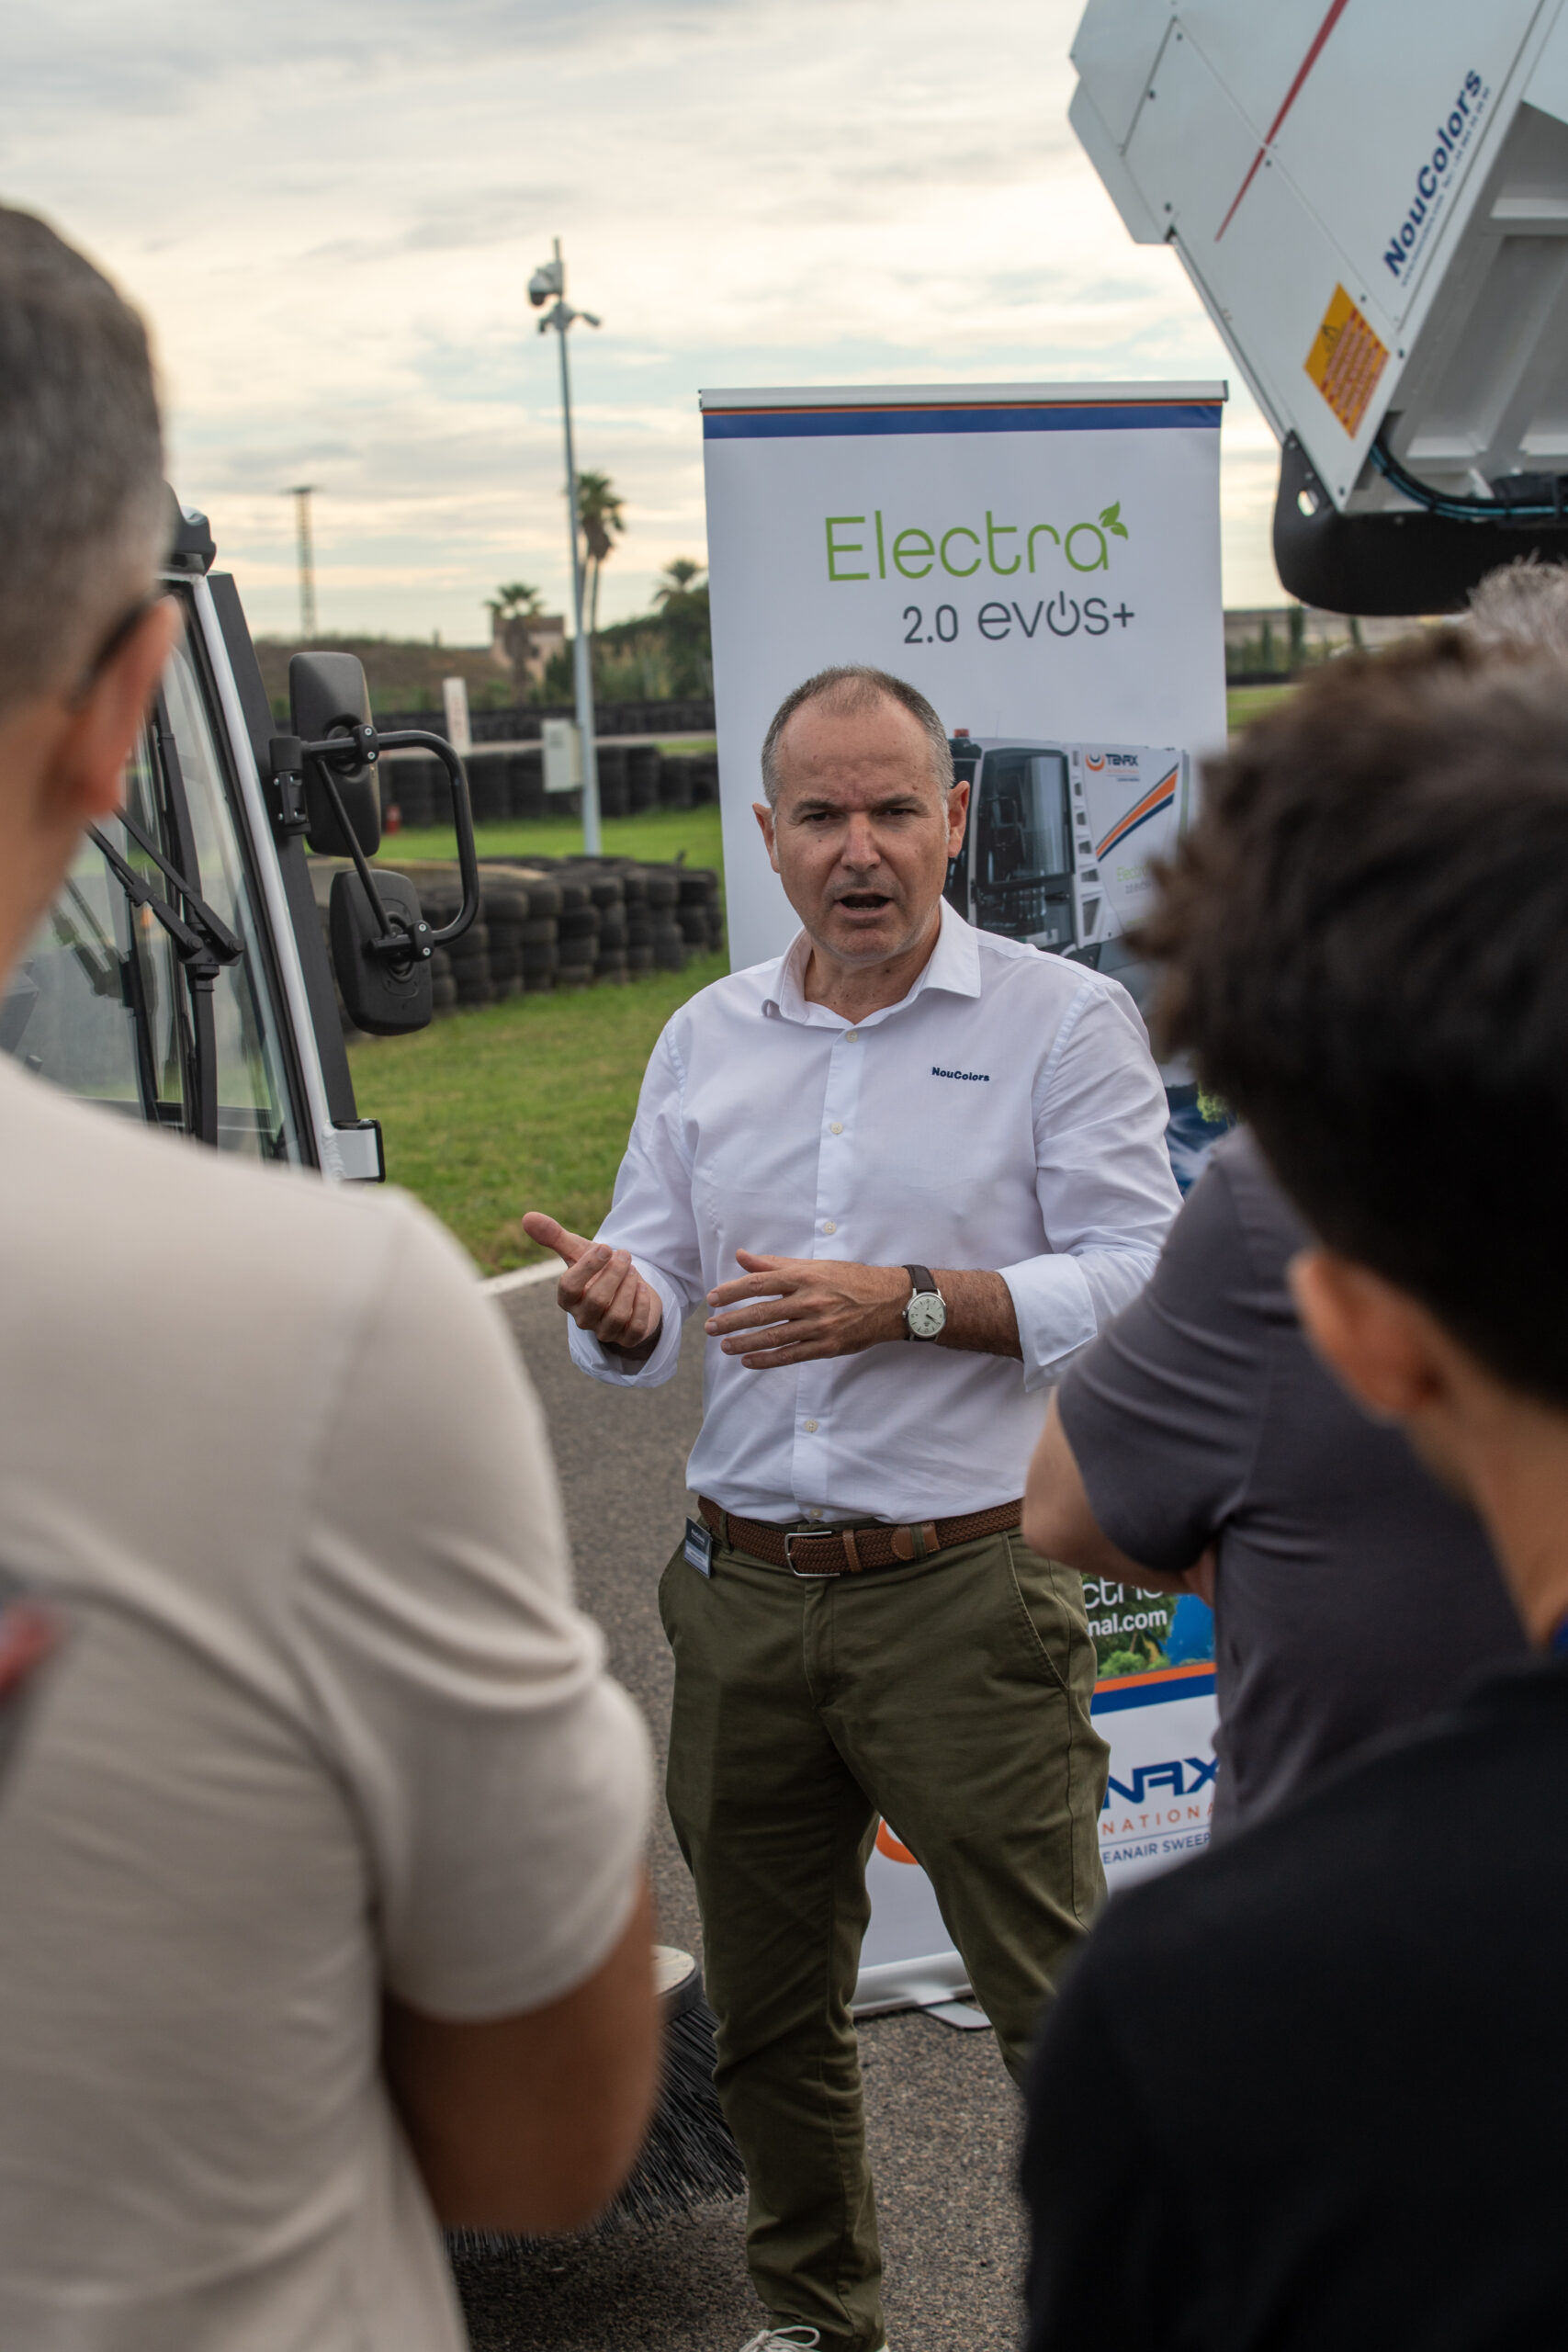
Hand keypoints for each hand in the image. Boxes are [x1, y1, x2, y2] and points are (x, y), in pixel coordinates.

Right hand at [520, 1212, 663, 1355]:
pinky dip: (642, 1305)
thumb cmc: (597, 1270)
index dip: (588, 1267)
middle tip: (624, 1255)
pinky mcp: (627, 1339)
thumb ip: (555, 1236)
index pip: (569, 1287)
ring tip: (633, 1269)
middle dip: (614, 1274)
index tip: (605, 1246)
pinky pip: (635, 1328)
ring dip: (628, 1288)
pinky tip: (642, 1287)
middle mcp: (583, 1318)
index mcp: (567, 1298)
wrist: (625, 1290)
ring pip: (617, 1315)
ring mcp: (605, 1331)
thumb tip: (527, 1217)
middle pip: (597, 1300)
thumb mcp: (578, 1251)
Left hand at [705, 1252, 908, 1369]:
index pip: (759, 1283)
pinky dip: (767, 1360)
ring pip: (774, 1337)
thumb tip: (742, 1257)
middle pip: (761, 1312)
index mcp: (805, 1276)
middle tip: (709, 1328)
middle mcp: (810, 1300)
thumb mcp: (814, 1266)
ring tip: (724, 1346)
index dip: (732, 1292)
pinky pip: (791, 1355)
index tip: (712, 1300)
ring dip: (745, 1343)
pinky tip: (749, 1361)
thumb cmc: (850, 1280)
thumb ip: (775, 1263)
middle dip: (732, 1321)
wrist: (890, 1301)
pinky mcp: (828, 1346)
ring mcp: (819, 1325)